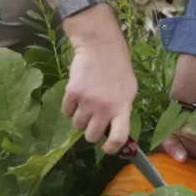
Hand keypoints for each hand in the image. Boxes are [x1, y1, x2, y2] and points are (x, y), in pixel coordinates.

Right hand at [62, 39, 137, 153]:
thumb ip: (122, 110)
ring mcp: (87, 102)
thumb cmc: (119, 68)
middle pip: (92, 136)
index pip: (119, 138)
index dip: (112, 148)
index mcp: (122, 108)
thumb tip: (116, 130)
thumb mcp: (130, 90)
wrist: (100, 47)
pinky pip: (66, 113)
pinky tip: (77, 96)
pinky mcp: (72, 94)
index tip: (107, 148)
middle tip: (94, 121)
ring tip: (86, 104)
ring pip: (77, 126)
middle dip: (92, 132)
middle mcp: (105, 108)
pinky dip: (70, 108)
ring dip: (80, 119)